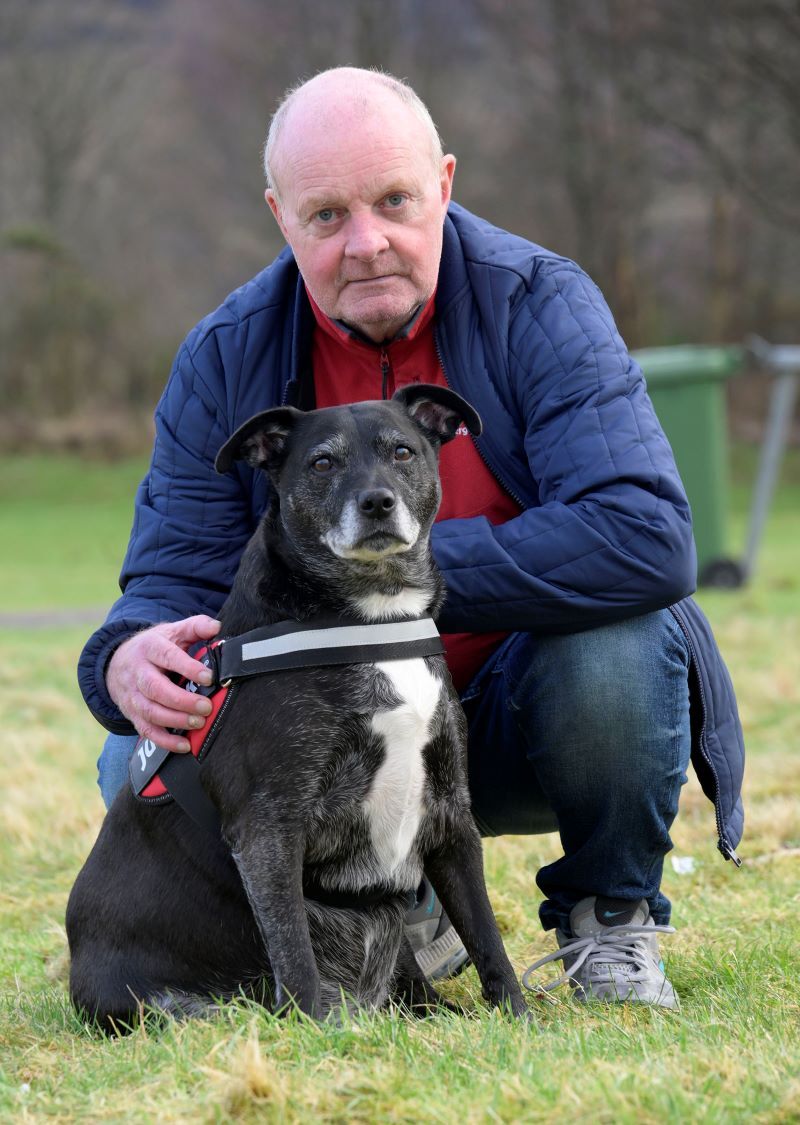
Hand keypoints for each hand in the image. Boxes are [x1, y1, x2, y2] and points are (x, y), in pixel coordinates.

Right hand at [107, 616, 221, 751]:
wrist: (118, 661)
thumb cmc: (155, 647)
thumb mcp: (172, 631)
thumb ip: (195, 627)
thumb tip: (216, 627)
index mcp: (150, 648)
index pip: (167, 657)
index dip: (187, 667)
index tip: (209, 677)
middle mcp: (138, 672)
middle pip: (155, 688)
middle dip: (181, 700)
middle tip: (206, 706)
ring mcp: (132, 695)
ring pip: (149, 711)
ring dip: (174, 720)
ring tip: (198, 723)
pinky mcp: (133, 714)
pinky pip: (146, 730)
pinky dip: (164, 740)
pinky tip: (184, 745)